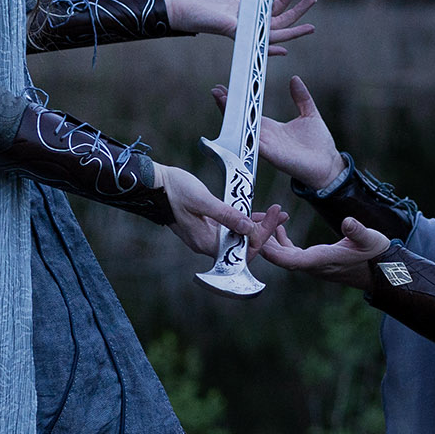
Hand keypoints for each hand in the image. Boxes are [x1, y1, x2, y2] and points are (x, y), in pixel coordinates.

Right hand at [155, 165, 288, 261]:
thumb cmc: (174, 190)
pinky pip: (231, 230)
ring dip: (258, 226)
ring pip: (239, 238)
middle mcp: (207, 244)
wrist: (153, 185)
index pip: (243, 248)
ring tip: (276, 214)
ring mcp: (207, 237)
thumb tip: (249, 228)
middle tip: (281, 214)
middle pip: (243, 245)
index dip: (263, 234)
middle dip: (265, 231)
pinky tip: (258, 213)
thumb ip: (226, 215)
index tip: (276, 216)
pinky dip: (245, 222)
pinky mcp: (207, 228)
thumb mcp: (203, 200)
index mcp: (206, 242)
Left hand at [162, 0, 317, 54]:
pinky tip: (287, 44)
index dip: (283, 2)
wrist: (170, 4)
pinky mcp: (234, 31)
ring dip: (294, 18)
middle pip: (277, 20)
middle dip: (296, 11)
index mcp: (239, 11)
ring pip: (275, 29)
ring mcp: (240, 28)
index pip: (268, 11)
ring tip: (311, 4)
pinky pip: (259, 38)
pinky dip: (275, 41)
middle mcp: (243, 22)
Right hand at [209, 73, 341, 192]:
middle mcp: (266, 137)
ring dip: (232, 117)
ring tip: (222, 101)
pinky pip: (254, 143)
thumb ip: (302, 97)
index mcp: (272, 127)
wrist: (329, 165)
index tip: (229, 86)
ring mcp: (267, 147)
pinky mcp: (272, 155)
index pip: (250, 112)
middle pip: (241, 121)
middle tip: (217, 91)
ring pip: (243, 130)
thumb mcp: (310, 114)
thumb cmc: (319, 144)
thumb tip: (294, 79)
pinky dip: (245, 133)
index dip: (239, 100)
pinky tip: (236, 122)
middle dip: (228, 106)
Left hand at [258, 216, 389, 289]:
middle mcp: (313, 265)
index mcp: (322, 261)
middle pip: (280, 258)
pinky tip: (279, 225)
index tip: (258, 236)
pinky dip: (282, 240)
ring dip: (271, 240)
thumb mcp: (371, 239)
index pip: (290, 260)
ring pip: (283, 255)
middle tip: (251, 221)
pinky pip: (291, 253)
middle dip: (264, 241)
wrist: (383, 270)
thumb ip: (358, 231)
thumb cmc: (377, 255)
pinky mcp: (315, 260)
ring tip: (262, 220)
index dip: (272, 250)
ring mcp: (312, 264)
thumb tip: (348, 222)